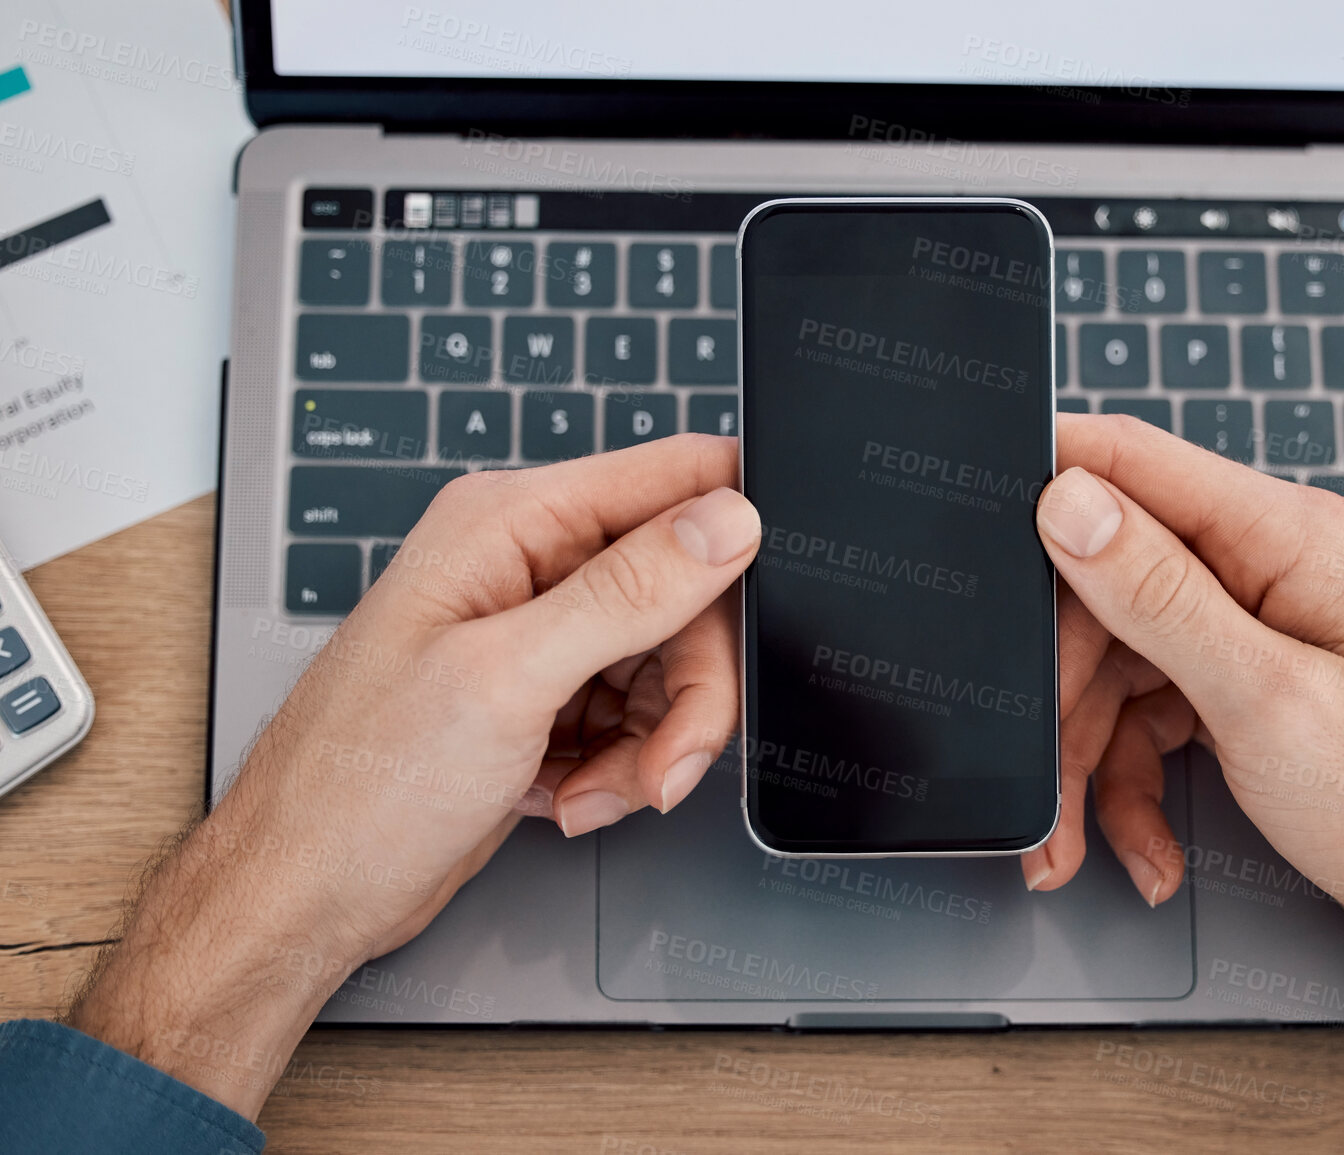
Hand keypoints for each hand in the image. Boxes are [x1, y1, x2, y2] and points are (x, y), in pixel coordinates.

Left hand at [67, 435, 760, 1117]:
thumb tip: (726, 519)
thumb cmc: (362, 786)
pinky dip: (620, 768)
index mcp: (509, 524)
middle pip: (685, 593)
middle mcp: (526, 566)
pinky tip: (570, 797)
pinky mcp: (545, 699)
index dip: (732, 531)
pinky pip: (634, 716)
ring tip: (599, 793)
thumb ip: (627, 592)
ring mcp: (538, 636)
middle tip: (669, 762)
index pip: (668, 478)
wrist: (309, 895)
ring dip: (651, 744)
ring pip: (666, 665)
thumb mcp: (509, 679)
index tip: (765, 606)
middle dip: (688, 688)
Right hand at [1021, 414, 1343, 952]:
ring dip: (1088, 759)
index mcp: (1287, 536)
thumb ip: (1160, 596)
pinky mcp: (1248, 683)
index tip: (976, 549)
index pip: (1134, 464)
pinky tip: (1143, 844)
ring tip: (1079, 842)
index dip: (1046, 489)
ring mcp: (1258, 627)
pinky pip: (1150, 714)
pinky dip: (1131, 784)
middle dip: (1063, 688)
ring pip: (1118, 664)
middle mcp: (1270, 567)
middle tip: (1042, 773)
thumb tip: (1069, 502)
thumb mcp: (1266, 700)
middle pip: (1108, 586)